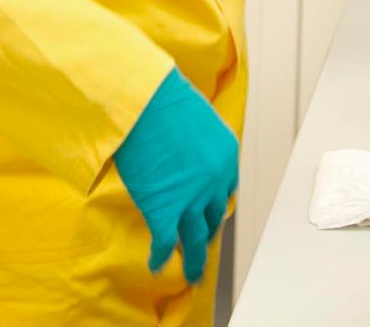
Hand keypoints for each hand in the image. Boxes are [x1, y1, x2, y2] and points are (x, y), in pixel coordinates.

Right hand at [112, 67, 238, 283]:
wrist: (143, 100)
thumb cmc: (160, 96)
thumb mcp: (192, 117)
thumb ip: (193, 141)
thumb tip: (179, 149)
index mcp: (226, 155)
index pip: (226, 189)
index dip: (215, 203)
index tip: (208, 212)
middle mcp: (214, 180)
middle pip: (214, 216)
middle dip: (208, 231)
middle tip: (202, 243)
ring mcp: (191, 198)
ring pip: (195, 239)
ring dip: (193, 260)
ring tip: (192, 274)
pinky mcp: (165, 209)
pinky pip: (165, 241)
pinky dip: (161, 256)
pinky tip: (156, 263)